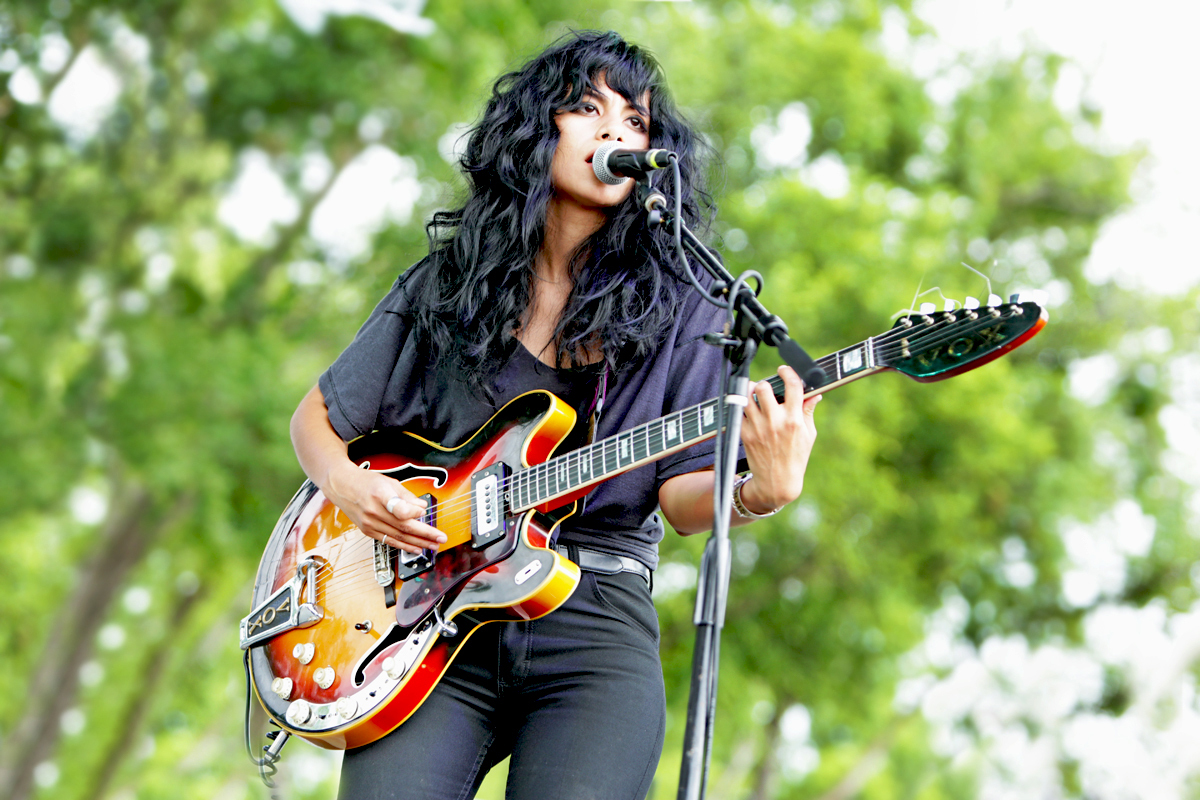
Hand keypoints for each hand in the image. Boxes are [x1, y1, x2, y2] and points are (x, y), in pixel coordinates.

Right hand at [323, 460, 446, 553]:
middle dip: (426, 534)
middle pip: (403, 527)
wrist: (342, 486)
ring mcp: (370, 523)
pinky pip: (389, 541)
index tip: (424, 511)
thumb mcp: (389, 481)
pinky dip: (404, 546)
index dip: (415, 513)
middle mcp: (374, 511)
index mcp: (380, 494)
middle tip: (440, 538)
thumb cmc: (366, 482)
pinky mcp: (368, 531)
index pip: (400, 509)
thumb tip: (422, 507)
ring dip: (418, 543)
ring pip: (398, 537)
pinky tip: (416, 548)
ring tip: (433, 546)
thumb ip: (407, 496)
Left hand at [739, 365, 820, 513]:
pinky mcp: (745, 434)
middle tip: (767, 389)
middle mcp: (775, 422)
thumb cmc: (796, 458)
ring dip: (750, 392)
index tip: (783, 370)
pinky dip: (743, 408)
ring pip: (747, 397)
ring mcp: (758, 428)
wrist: (777, 482)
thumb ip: (808, 411)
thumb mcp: (809, 435)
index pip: (791, 386)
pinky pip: (739, 412)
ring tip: (755, 396)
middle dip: (765, 384)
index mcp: (794, 420)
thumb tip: (815, 394)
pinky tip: (749, 410)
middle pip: (764, 388)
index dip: (787, 372)